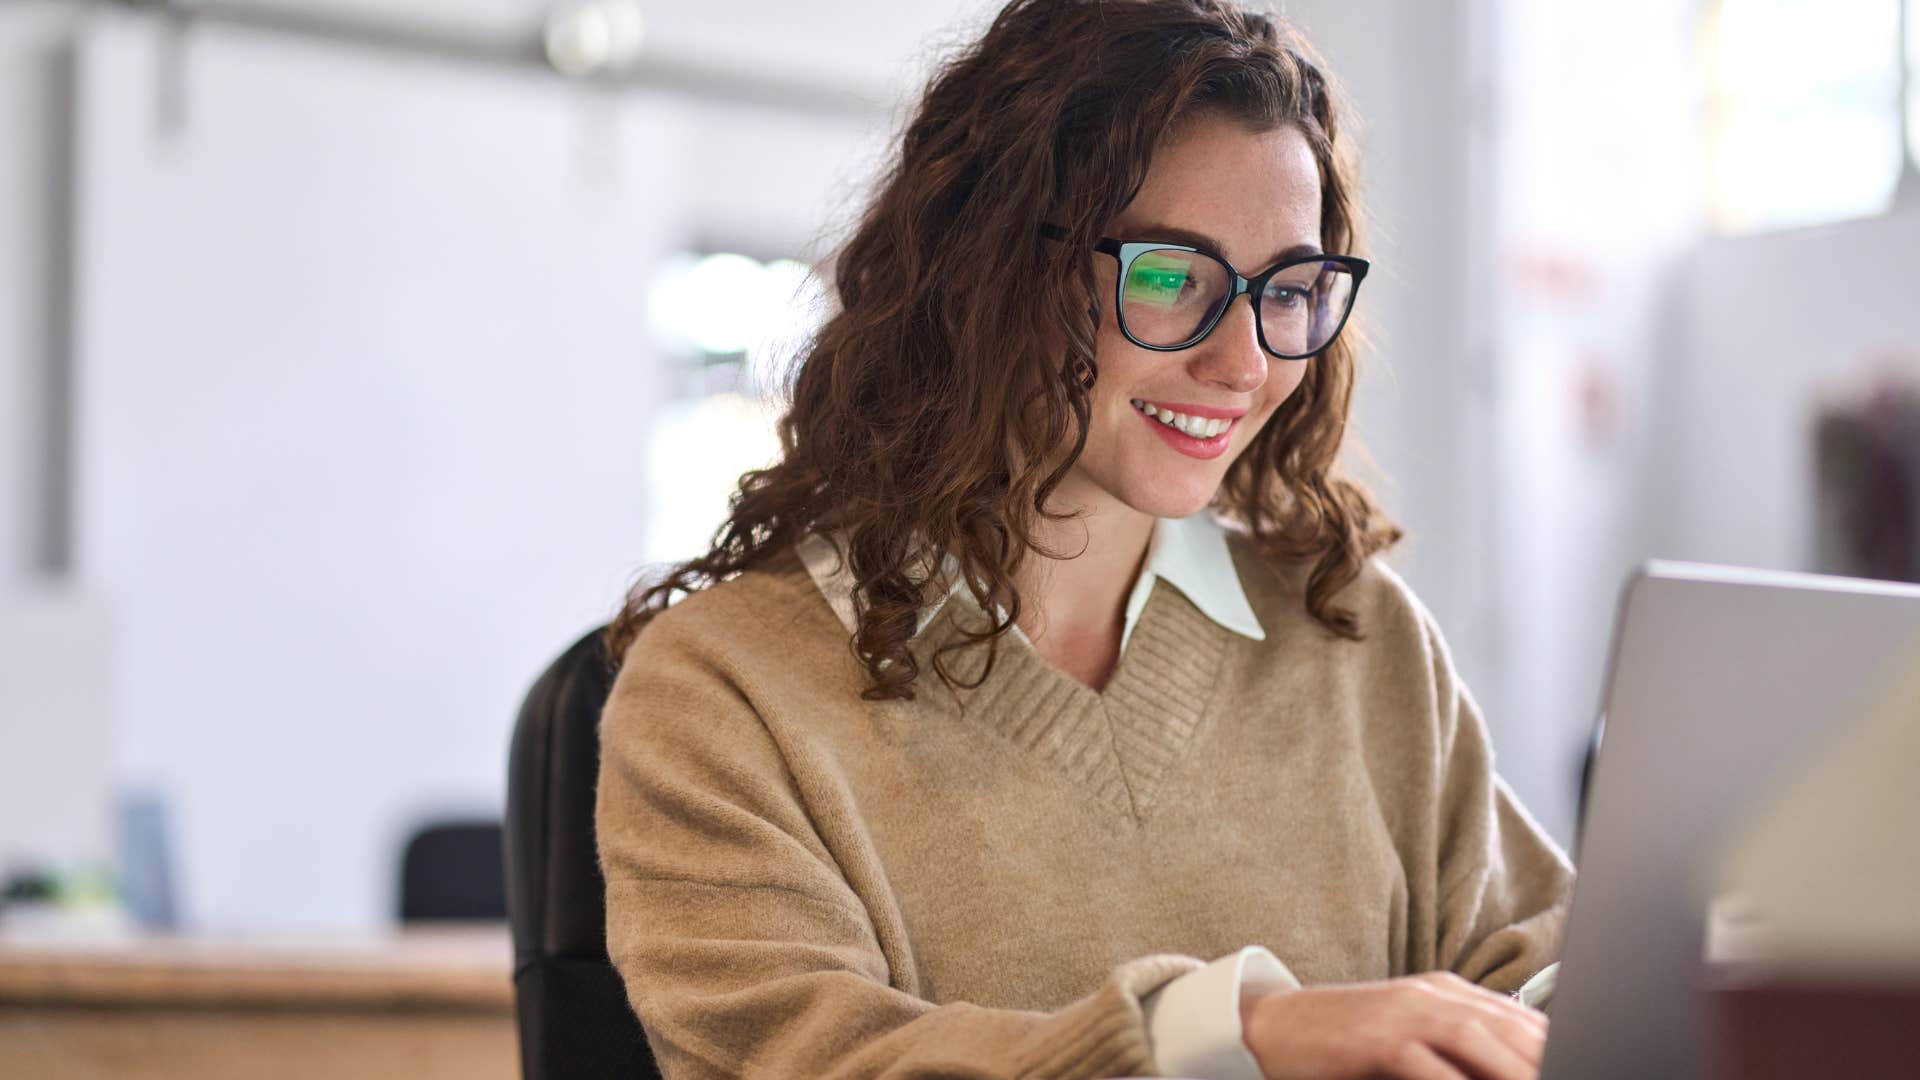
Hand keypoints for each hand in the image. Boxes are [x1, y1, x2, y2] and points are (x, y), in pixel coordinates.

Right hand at [1240, 971, 1548, 1079]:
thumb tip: (1509, 1066)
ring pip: (1478, 1040)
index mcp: (1448, 994)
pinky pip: (1425, 1063)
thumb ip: (1458, 1052)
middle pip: (1509, 1029)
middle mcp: (1433, 995)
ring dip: (1515, 1071)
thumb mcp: (1411, 1041)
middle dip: (1545, 1060)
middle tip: (1577, 1075)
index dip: (1554, 1048)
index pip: (1520, 1021)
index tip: (1582, 1062)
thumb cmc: (1346, 1044)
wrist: (1275, 1027)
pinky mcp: (1375, 1036)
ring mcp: (1404, 1012)